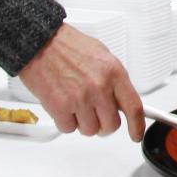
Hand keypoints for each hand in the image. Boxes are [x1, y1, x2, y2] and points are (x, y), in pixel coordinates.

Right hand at [19, 23, 145, 139]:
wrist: (39, 42)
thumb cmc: (67, 46)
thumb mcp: (101, 55)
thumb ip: (113, 80)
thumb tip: (120, 100)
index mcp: (113, 72)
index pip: (134, 107)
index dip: (137, 126)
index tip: (136, 134)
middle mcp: (99, 87)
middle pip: (111, 125)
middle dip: (103, 124)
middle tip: (95, 114)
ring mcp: (80, 99)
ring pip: (90, 130)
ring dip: (83, 123)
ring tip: (75, 104)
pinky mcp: (60, 107)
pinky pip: (69, 129)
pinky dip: (65, 121)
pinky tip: (63, 105)